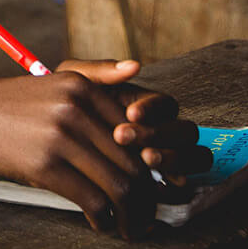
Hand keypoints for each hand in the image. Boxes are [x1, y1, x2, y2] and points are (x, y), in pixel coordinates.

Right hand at [0, 70, 164, 236]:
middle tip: (147, 216)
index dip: (153, 164)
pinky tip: (100, 224)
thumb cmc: (5, 106)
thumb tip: (136, 68)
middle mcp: (76, 107)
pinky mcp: (44, 165)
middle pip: (134, 160)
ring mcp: (60, 136)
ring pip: (119, 184)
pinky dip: (104, 219)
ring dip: (131, 213)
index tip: (154, 185)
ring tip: (130, 226)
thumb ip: (94, 77)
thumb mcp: (50, 81)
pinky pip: (93, 199)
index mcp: (82, 85)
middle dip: (147, 196)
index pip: (140, 129)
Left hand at [54, 59, 210, 183]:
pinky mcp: (168, 182)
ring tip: (144, 159)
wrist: (52, 139)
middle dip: (160, 134)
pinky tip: (154, 182)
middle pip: (185, 131)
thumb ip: (101, 71)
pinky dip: (177, 181)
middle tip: (126, 137)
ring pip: (195, 155)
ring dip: (175, 158)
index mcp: (149, 106)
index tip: (130, 113)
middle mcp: (165, 130)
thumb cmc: (66, 110)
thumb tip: (134, 66)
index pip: (166, 104)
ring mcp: (171, 157)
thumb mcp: (75, 85)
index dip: (153, 109)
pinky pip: (187, 182)